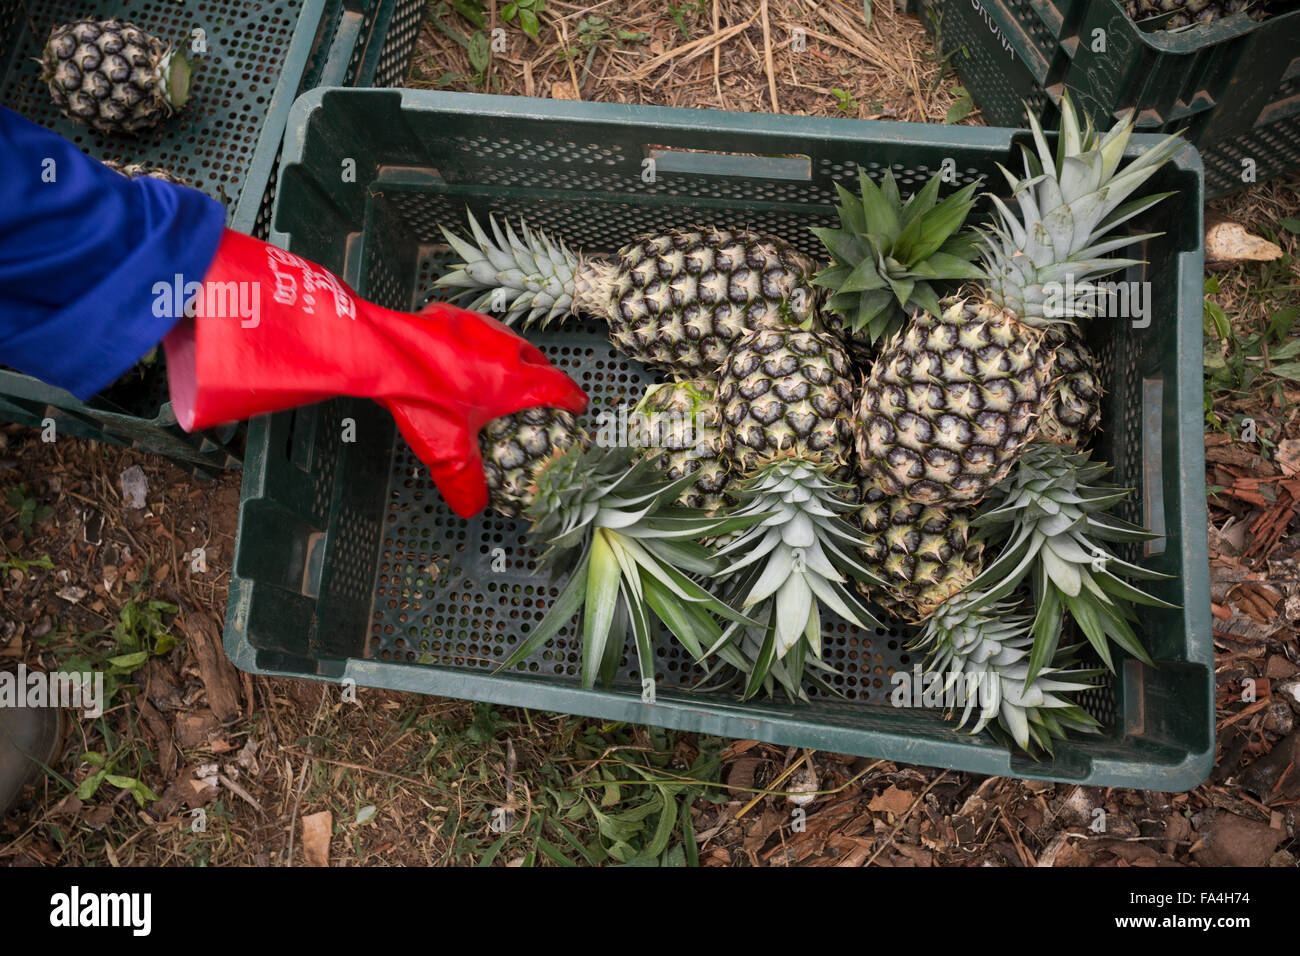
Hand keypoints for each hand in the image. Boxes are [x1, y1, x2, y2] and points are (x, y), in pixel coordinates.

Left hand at [164, 229, 586, 515]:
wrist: (380, 354)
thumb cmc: (421, 396)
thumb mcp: (447, 449)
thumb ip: (465, 482)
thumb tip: (474, 508)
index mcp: (515, 380)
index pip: (557, 387)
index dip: (571, 399)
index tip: (578, 405)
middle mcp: (504, 348)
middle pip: (537, 360)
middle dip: (544, 376)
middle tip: (542, 390)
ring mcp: (478, 327)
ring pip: (509, 340)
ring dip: (513, 356)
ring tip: (505, 372)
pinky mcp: (451, 315)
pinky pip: (475, 329)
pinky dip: (478, 343)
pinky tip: (462, 355)